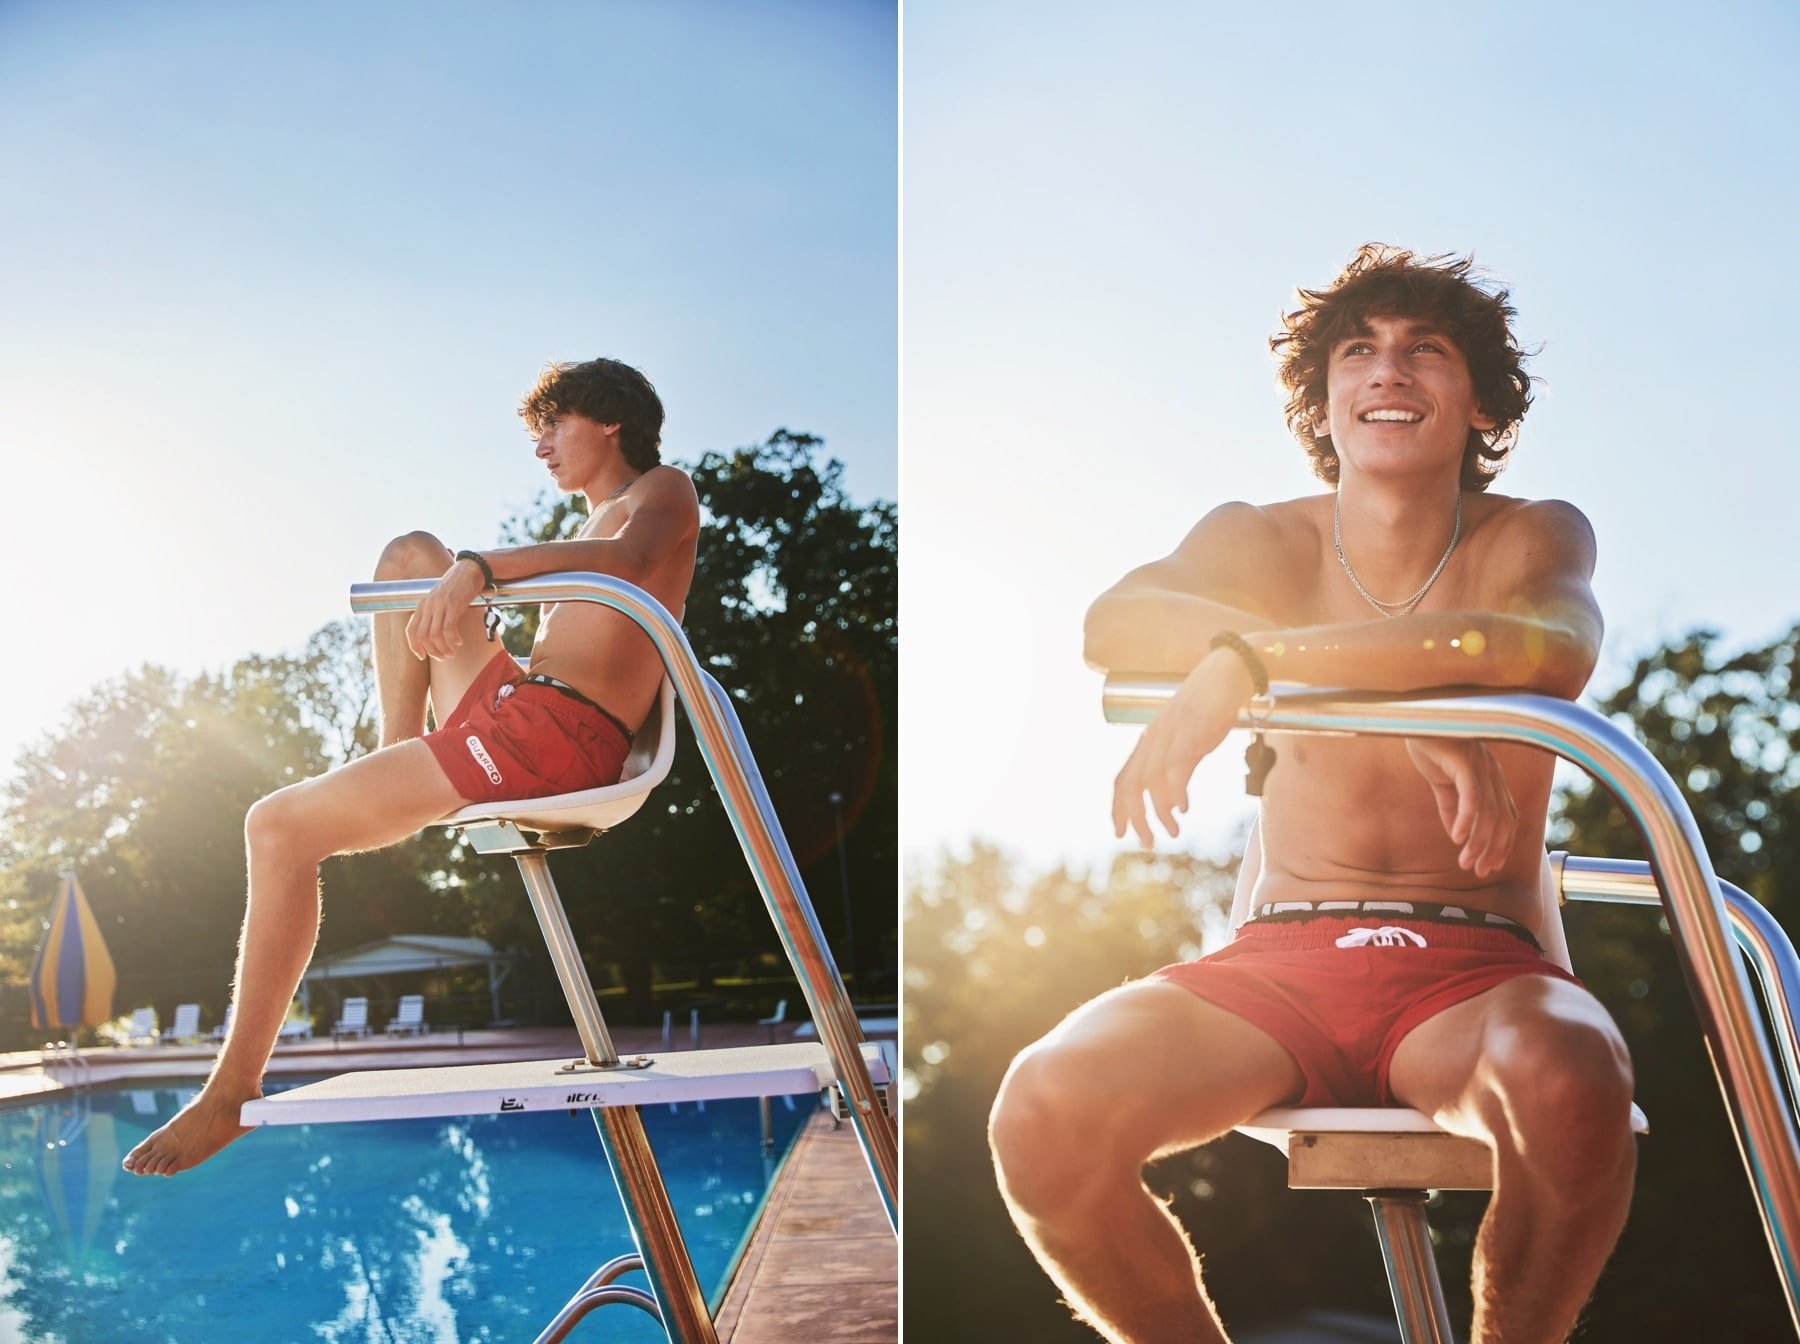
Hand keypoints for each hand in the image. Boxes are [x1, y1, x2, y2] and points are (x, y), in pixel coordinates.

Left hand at [405, 559, 487, 660]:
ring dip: (443, 648)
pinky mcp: (453, 604)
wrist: (470, 569)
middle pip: (423, 636)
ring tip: (452, 653)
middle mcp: (428, 605)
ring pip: (434, 635)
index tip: (423, 657)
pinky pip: (448, 628)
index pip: (411, 631)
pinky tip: (459, 642)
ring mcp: (440, 604)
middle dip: (433, 651)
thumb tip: (435, 635)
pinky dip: (452, 639)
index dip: (415, 647)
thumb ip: (435, 614)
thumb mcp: (441, 599)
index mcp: (423, 605)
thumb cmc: (458, 586)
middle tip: (444, 657)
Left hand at [1112, 649, 1254, 847]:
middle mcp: (1153, 737)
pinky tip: (1183, 808)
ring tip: (1172, 833)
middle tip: (1148, 844)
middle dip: (1135, 818)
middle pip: (1131, 784)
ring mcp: (1170, 732)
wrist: (1231, 670)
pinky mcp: (1191, 729)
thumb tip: (1174, 804)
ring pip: (1151, 780)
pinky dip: (1176, 789)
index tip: (1120, 833)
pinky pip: (1176, 764)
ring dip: (1159, 811)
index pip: (1122, 779)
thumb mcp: (1188, 739)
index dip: (1117, 808)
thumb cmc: (1211, 707)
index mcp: (1149, 740)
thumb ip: (1178, 767)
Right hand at [1404, 737, 1517, 876]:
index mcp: (1490, 777)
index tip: (1489, 866)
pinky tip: (1457, 838)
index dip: (1502, 844)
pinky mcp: (1464, 760)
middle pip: (1503, 819)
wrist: (1416, 715)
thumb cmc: (1431, 744)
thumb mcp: (1441, 782)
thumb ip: (1451, 807)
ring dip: (1479, 842)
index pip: (1507, 817)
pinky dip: (1467, 819)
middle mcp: (1492, 772)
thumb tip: (1457, 835)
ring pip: (1488, 813)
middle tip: (1478, 871)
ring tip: (1465, 862)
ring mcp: (1480, 765)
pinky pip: (1471, 795)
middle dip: (1494, 849)